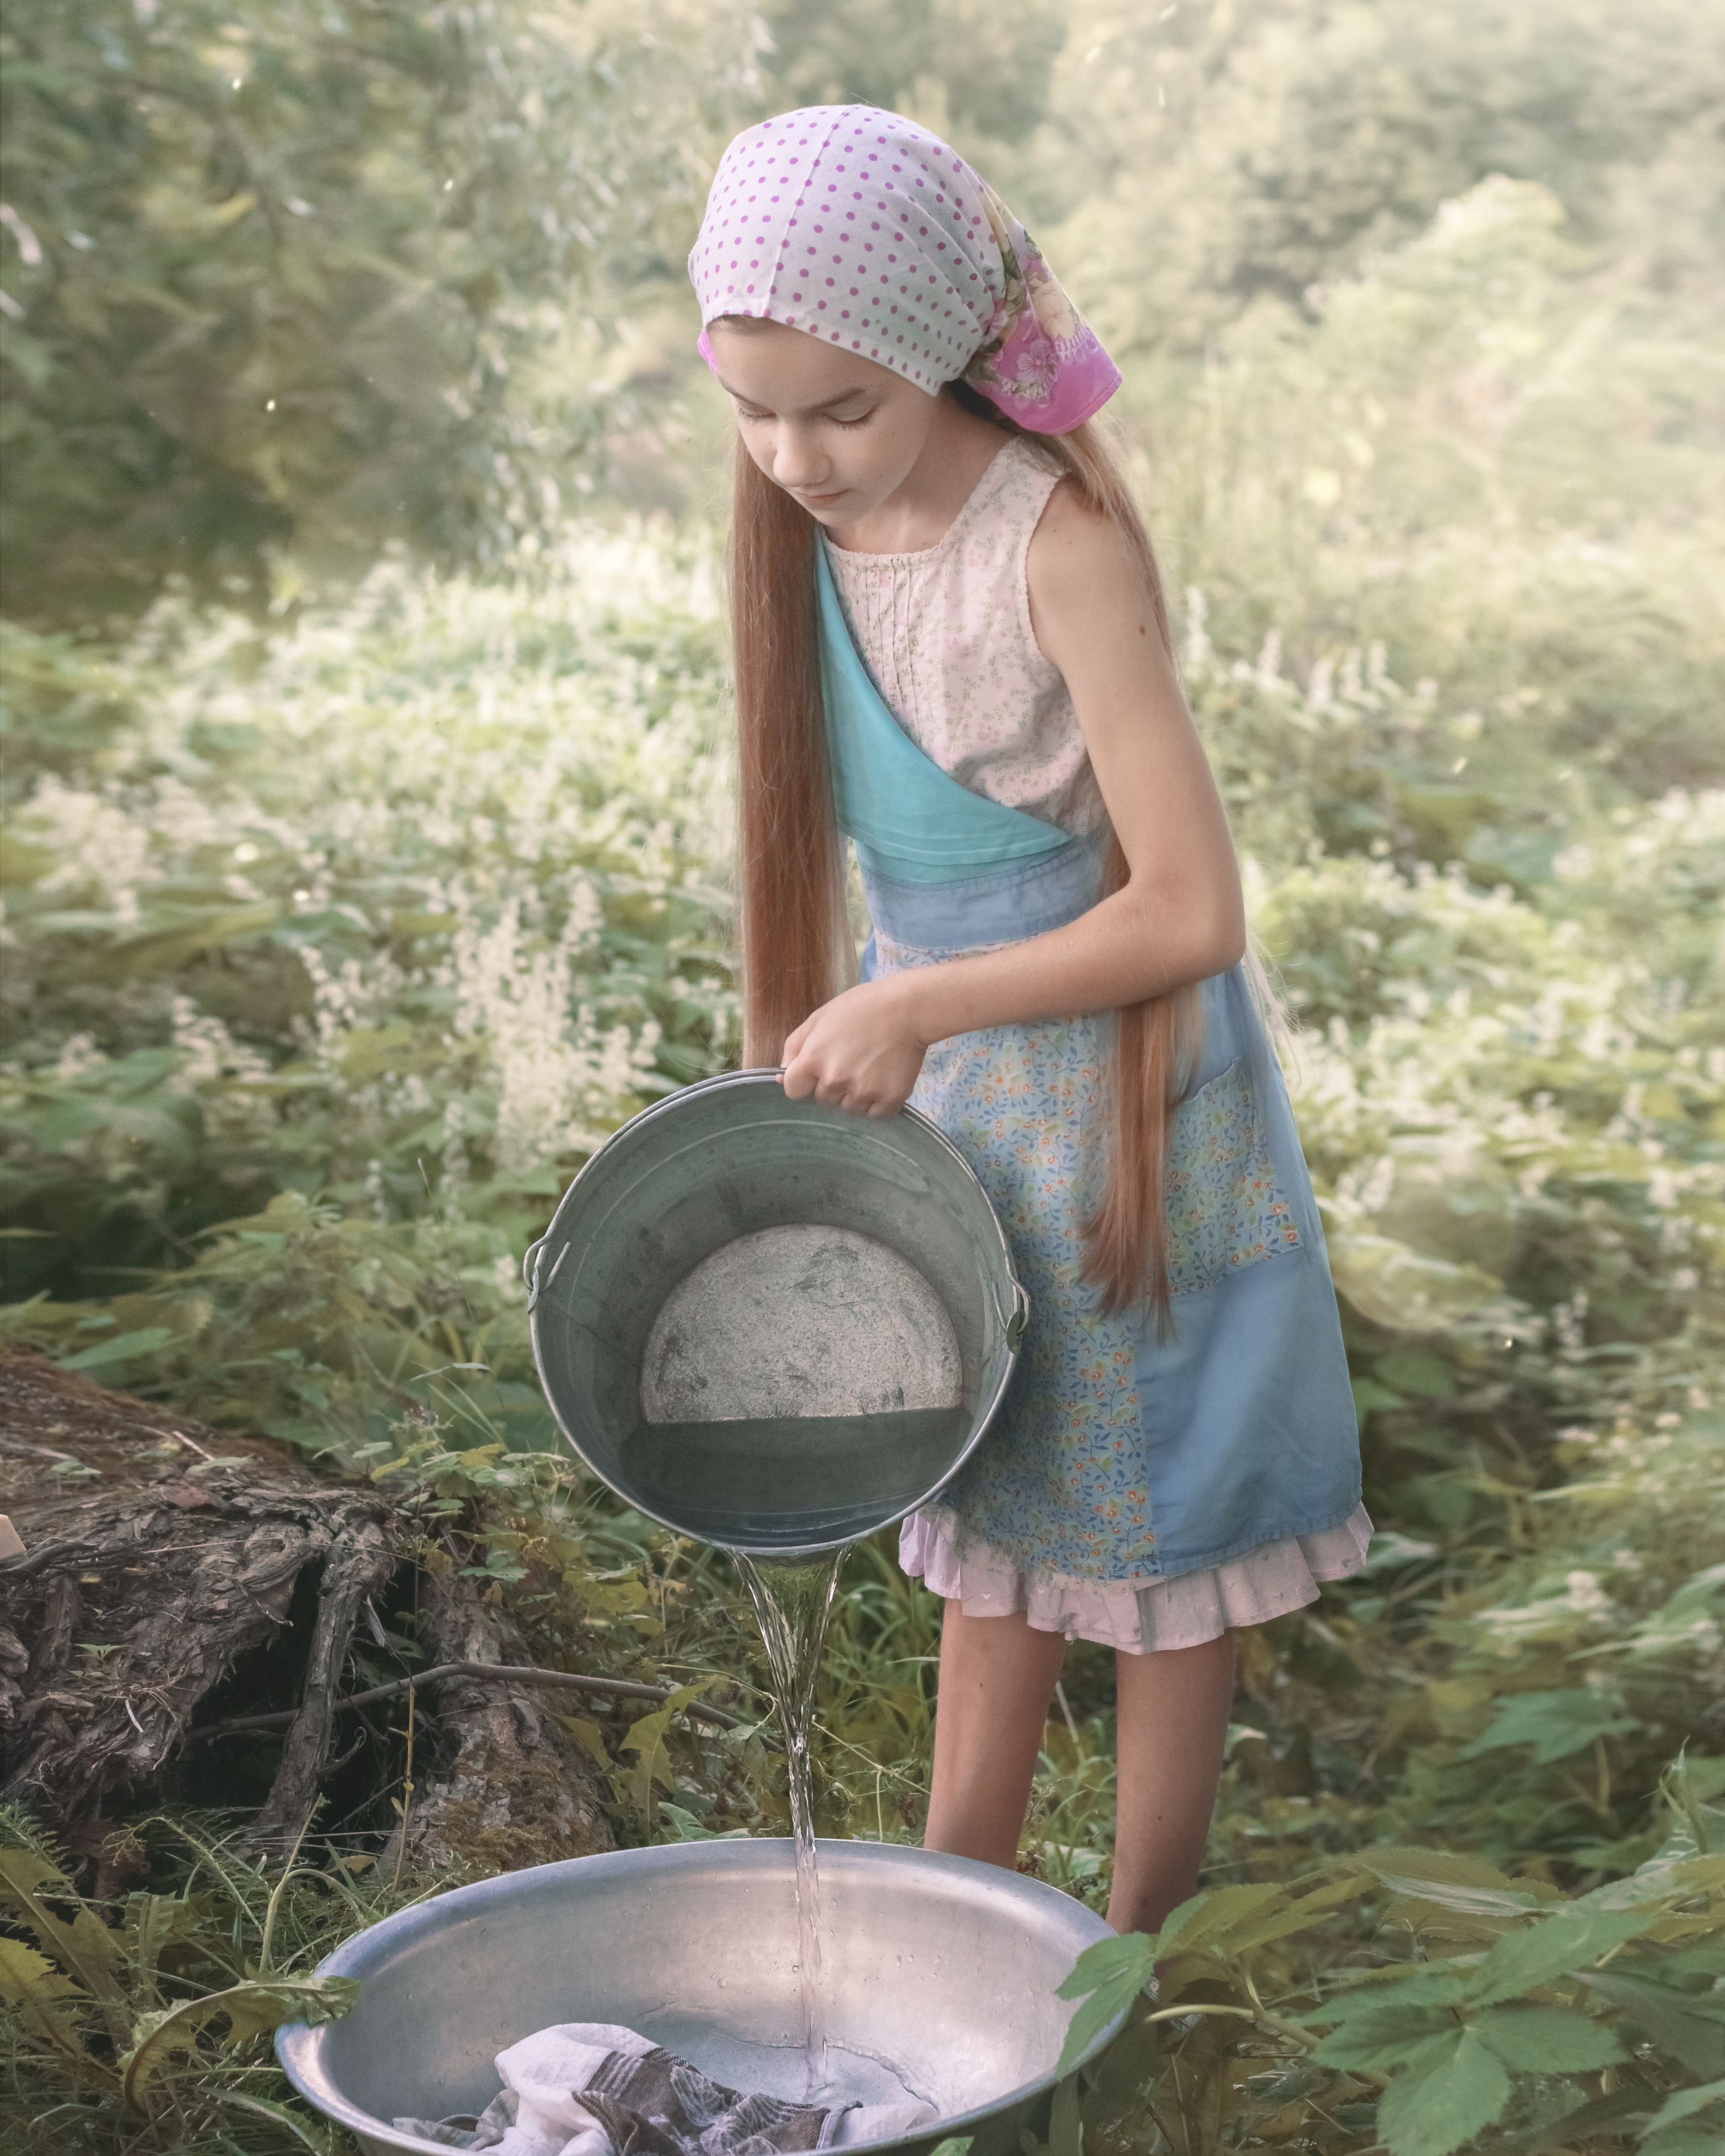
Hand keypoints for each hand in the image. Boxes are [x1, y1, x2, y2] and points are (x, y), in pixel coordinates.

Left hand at [780, 978, 928, 1117]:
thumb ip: (794, 1047)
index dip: (804, 1081)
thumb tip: (780, 1075)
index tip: (818, 1070)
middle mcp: (834, 1080)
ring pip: (848, 1110)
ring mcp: (862, 1093)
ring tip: (869, 1068)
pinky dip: (877, 1103)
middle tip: (851, 1061)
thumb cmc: (862, 1007)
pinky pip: (874, 1115)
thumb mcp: (819, 1018)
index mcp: (813, 1060)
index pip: (793, 1091)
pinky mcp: (888, 1100)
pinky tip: (883, 1079)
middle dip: (832, 1086)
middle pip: (822, 1101)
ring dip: (854, 1096)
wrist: (908, 1008)